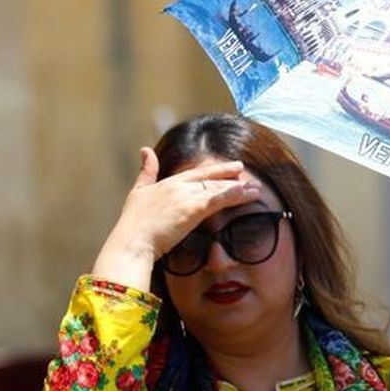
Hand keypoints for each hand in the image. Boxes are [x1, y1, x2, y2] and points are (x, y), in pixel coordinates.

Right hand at [91, 147, 258, 288]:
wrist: (133, 241)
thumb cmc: (134, 224)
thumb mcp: (138, 192)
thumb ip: (146, 172)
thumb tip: (145, 149)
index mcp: (168, 183)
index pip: (197, 174)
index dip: (216, 170)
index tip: (233, 168)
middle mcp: (179, 186)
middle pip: (211, 179)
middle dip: (230, 176)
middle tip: (248, 175)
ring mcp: (186, 196)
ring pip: (218, 189)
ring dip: (239, 188)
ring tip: (256, 188)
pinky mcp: (192, 209)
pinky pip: (218, 199)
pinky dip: (233, 195)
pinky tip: (247, 193)